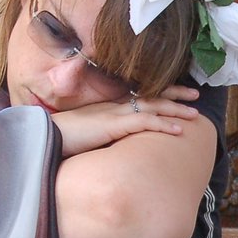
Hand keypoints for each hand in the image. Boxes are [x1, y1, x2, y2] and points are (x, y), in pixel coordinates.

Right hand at [50, 84, 201, 155]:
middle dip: (175, 95)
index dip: (161, 94)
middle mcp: (114, 107)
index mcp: (109, 108)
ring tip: (195, 114)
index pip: (139, 96)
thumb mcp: (88, 134)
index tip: (179, 94)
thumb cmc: (61, 138)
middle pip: (150, 97)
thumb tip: (118, 143)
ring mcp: (114, 115)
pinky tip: (178, 131)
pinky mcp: (112, 126)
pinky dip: (162, 125)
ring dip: (175, 110)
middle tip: (196, 96)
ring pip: (151, 108)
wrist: (41, 137)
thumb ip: (104, 134)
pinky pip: (143, 123)